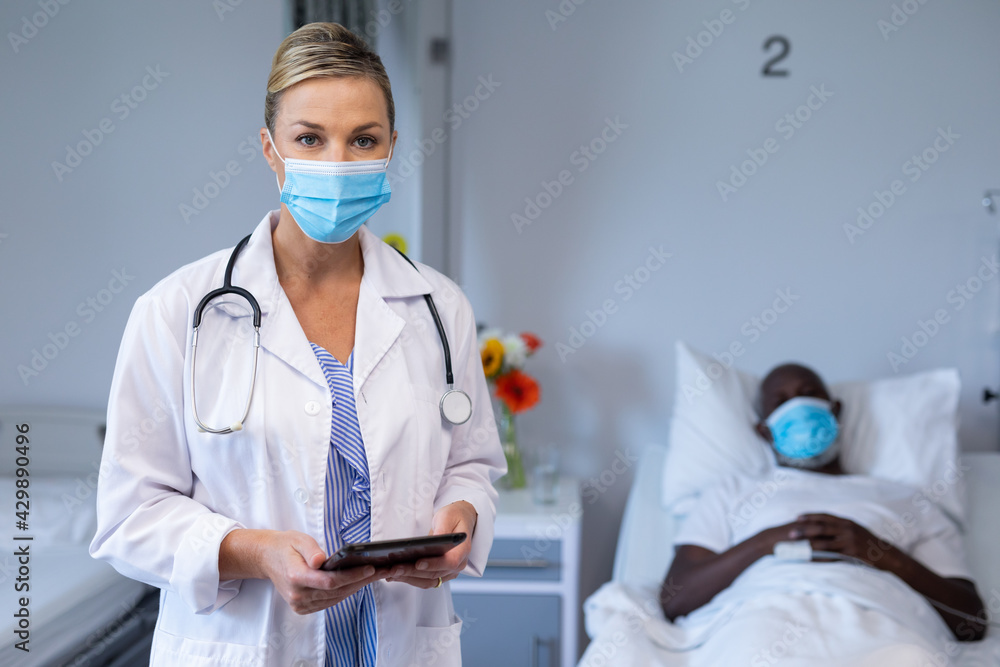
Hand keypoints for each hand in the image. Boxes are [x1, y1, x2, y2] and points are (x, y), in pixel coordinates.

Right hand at [261, 530, 389, 613]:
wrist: (268, 558)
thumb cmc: (286, 546)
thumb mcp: (299, 540)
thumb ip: (311, 550)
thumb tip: (321, 561)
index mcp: (295, 576)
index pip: (329, 581)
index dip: (352, 576)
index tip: (370, 568)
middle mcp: (297, 594)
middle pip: (336, 591)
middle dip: (361, 581)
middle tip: (381, 571)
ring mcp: (299, 604)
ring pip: (335, 599)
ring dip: (355, 587)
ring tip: (373, 576)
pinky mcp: (302, 608)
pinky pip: (329, 602)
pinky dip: (344, 593)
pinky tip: (356, 583)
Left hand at [386, 500, 477, 588]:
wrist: (459, 521)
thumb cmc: (453, 517)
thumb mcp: (448, 516)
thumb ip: (442, 529)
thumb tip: (434, 540)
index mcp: (463, 550)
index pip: (450, 562)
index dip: (433, 564)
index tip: (417, 563)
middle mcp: (457, 565)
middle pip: (434, 574)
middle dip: (412, 572)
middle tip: (394, 568)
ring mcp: (449, 572)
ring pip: (427, 581)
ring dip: (408, 578)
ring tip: (390, 573)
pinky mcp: (439, 573)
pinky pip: (424, 580)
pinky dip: (409, 578)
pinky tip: (394, 574)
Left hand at [787, 513, 890, 567]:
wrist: (886, 555)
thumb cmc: (869, 543)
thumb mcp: (856, 530)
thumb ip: (841, 527)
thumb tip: (825, 526)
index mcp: (847, 522)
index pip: (825, 516)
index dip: (810, 516)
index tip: (797, 517)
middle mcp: (847, 528)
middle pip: (821, 527)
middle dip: (804, 529)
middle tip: (790, 533)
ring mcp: (849, 540)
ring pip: (824, 541)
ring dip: (808, 543)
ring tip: (796, 546)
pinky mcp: (851, 553)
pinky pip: (832, 554)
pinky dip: (820, 555)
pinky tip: (810, 558)